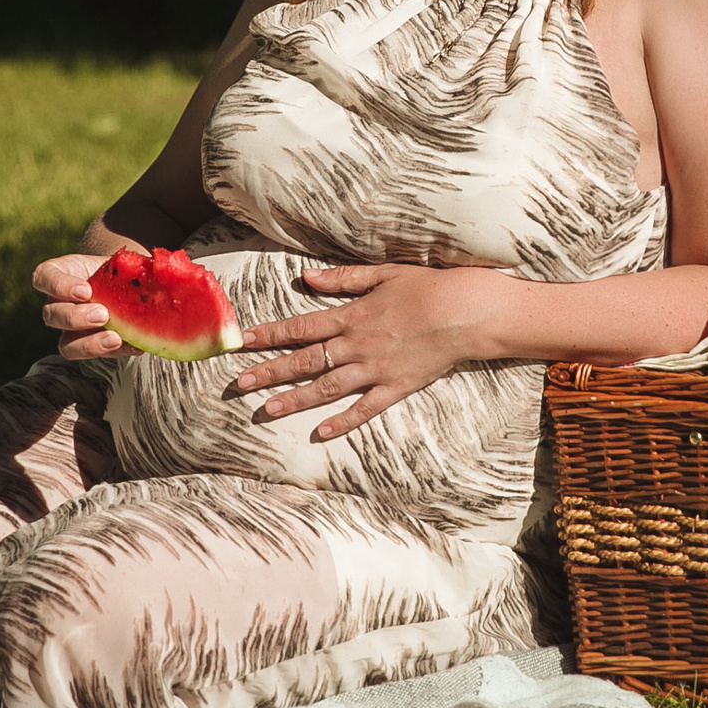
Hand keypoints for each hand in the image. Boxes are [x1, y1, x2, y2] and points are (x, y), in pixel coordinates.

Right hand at [34, 250, 124, 359]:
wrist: (126, 284)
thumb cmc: (117, 268)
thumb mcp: (121, 260)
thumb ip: (130, 263)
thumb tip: (157, 268)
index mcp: (59, 274)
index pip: (44, 277)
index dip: (59, 285)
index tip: (85, 290)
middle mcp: (57, 303)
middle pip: (51, 314)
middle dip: (75, 317)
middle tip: (102, 315)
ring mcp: (70, 330)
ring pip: (66, 344)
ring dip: (89, 344)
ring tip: (115, 338)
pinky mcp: (87, 346)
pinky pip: (94, 355)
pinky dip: (115, 352)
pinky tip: (134, 346)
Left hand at [235, 264, 517, 439]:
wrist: (467, 312)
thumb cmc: (428, 287)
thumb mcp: (384, 274)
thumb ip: (344, 279)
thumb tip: (308, 277)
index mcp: (352, 316)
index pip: (301, 327)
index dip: (269, 335)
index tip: (242, 341)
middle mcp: (357, 345)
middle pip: (305, 361)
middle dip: (270, 372)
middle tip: (239, 384)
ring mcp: (376, 369)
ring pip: (327, 388)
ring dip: (295, 399)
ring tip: (267, 410)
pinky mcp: (396, 387)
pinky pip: (365, 408)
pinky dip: (343, 421)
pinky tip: (321, 433)